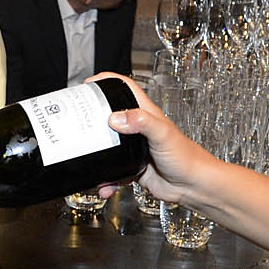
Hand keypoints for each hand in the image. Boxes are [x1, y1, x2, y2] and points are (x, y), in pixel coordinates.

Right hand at [94, 73, 213, 207]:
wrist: (193, 186)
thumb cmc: (186, 157)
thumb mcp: (163, 134)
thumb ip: (141, 122)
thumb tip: (115, 117)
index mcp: (145, 114)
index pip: (124, 88)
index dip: (107, 81)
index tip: (88, 85)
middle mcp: (137, 129)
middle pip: (109, 115)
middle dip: (92, 117)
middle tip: (75, 120)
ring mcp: (134, 149)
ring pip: (107, 146)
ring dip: (96, 153)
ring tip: (84, 157)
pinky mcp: (132, 168)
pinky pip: (113, 172)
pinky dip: (106, 180)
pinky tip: (104, 186)